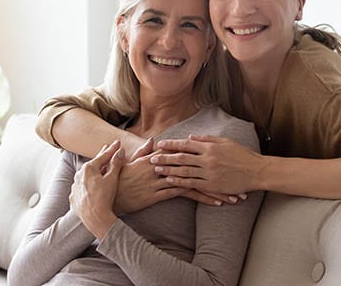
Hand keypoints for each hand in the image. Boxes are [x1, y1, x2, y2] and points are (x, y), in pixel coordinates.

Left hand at [69, 141, 124, 239]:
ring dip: (94, 171)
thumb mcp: (112, 178)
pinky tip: (92, 186)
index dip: (112, 149)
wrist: (95, 218)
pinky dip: (87, 185)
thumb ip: (116, 163)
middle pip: (93, 164)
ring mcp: (75, 187)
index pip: (103, 156)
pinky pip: (81, 188)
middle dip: (102, 156)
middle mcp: (79, 175)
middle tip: (107, 148)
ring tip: (100, 168)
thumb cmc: (104, 198)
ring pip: (86, 176)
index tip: (118, 143)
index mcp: (88, 168)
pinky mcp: (74, 197)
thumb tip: (120, 151)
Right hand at [115, 138, 238, 210]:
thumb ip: (145, 150)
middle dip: (215, 173)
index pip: (186, 154)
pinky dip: (201, 197)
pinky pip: (185, 193)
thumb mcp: (132, 161)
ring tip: (231, 194)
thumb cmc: (119, 178)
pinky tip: (215, 202)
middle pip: (195, 166)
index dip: (205, 158)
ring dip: (214, 188)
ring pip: (194, 179)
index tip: (222, 161)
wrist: (107, 193)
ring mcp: (160, 178)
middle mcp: (161, 164)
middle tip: (233, 178)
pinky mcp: (158, 193)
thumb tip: (153, 140)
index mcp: (157, 155)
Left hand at [152, 134, 263, 194]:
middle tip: (151, 158)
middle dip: (165, 157)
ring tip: (156, 169)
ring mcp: (209, 172)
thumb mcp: (225, 142)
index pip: (186, 144)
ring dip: (169, 170)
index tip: (160, 144)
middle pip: (182, 157)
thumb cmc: (242, 155)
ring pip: (184, 171)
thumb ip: (207, 139)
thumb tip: (190, 137)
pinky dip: (180, 181)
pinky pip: (192, 183)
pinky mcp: (212, 184)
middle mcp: (208, 159)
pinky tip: (170, 180)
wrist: (256, 171)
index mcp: (210, 147)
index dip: (172, 144)